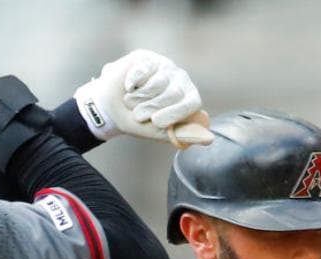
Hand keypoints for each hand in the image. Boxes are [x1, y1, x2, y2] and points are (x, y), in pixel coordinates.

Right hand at [73, 49, 211, 147]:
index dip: (174, 113)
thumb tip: (209, 139)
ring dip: (138, 98)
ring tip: (132, 102)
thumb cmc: (138, 121)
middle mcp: (180, 80)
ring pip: (156, 84)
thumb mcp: (159, 132)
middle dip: (151, 108)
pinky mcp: (148, 58)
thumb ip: (182, 135)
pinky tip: (128, 87)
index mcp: (188, 98)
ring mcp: (165, 67)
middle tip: (138, 115)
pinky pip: (142, 72)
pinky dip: (131, 85)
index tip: (156, 121)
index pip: (192, 103)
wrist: (111, 108)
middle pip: (173, 93)